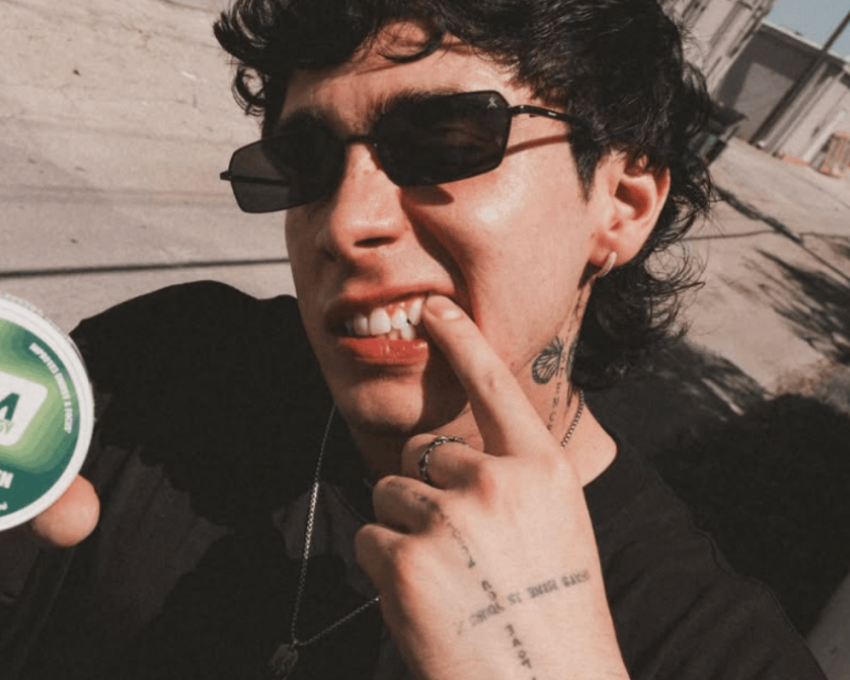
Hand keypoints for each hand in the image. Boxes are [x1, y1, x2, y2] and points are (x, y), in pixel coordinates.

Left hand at [355, 295, 627, 679]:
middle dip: (422, 489)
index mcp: (543, 471)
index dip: (461, 340)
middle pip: (420, 451)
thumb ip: (512, 484)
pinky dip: (384, 568)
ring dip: (403, 532)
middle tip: (456, 551)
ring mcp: (450, 518)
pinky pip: (369, 539)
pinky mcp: (406, 559)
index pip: (493, 386)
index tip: (433, 307)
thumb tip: (446, 461)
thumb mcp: (556, 531)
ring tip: (447, 583)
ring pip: (389, 493)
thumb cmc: (552, 616)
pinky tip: (424, 603)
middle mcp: (498, 481)